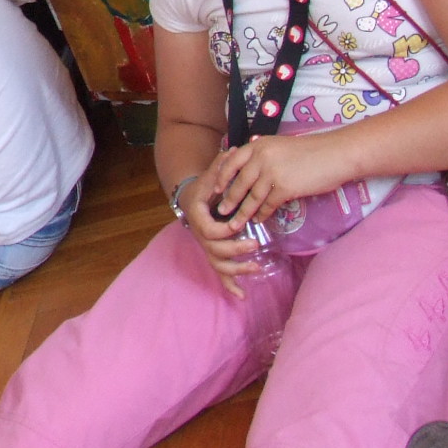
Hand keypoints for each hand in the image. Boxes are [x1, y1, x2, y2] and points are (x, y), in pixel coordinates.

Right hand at [178, 177, 271, 297]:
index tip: (238, 224)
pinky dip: (230, 287)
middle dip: (235, 250)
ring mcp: (208, 247)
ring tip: (256, 269)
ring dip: (236, 270)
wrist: (191, 197)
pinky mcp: (214, 254)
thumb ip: (221, 165)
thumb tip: (236, 150)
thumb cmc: (204, 186)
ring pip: (219, 265)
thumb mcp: (210, 174)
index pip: (210, 230)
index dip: (224, 230)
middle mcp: (201, 236)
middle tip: (254, 245)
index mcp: (198, 218)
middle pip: (215, 250)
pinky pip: (220, 274)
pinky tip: (243, 296)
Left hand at [203, 131, 357, 231]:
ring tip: (236, 223)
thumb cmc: (312, 151)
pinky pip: (268, 204)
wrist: (336, 155)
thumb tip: (251, 170)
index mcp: (259, 145)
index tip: (216, 189)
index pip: (232, 161)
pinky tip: (259, 220)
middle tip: (221, 212)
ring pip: (251, 197)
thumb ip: (264, 156)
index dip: (222, 177)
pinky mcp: (284, 187)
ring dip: (243, 212)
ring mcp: (272, 172)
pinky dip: (262, 214)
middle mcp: (261, 157)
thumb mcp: (281, 147)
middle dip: (229, 199)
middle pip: (239, 182)